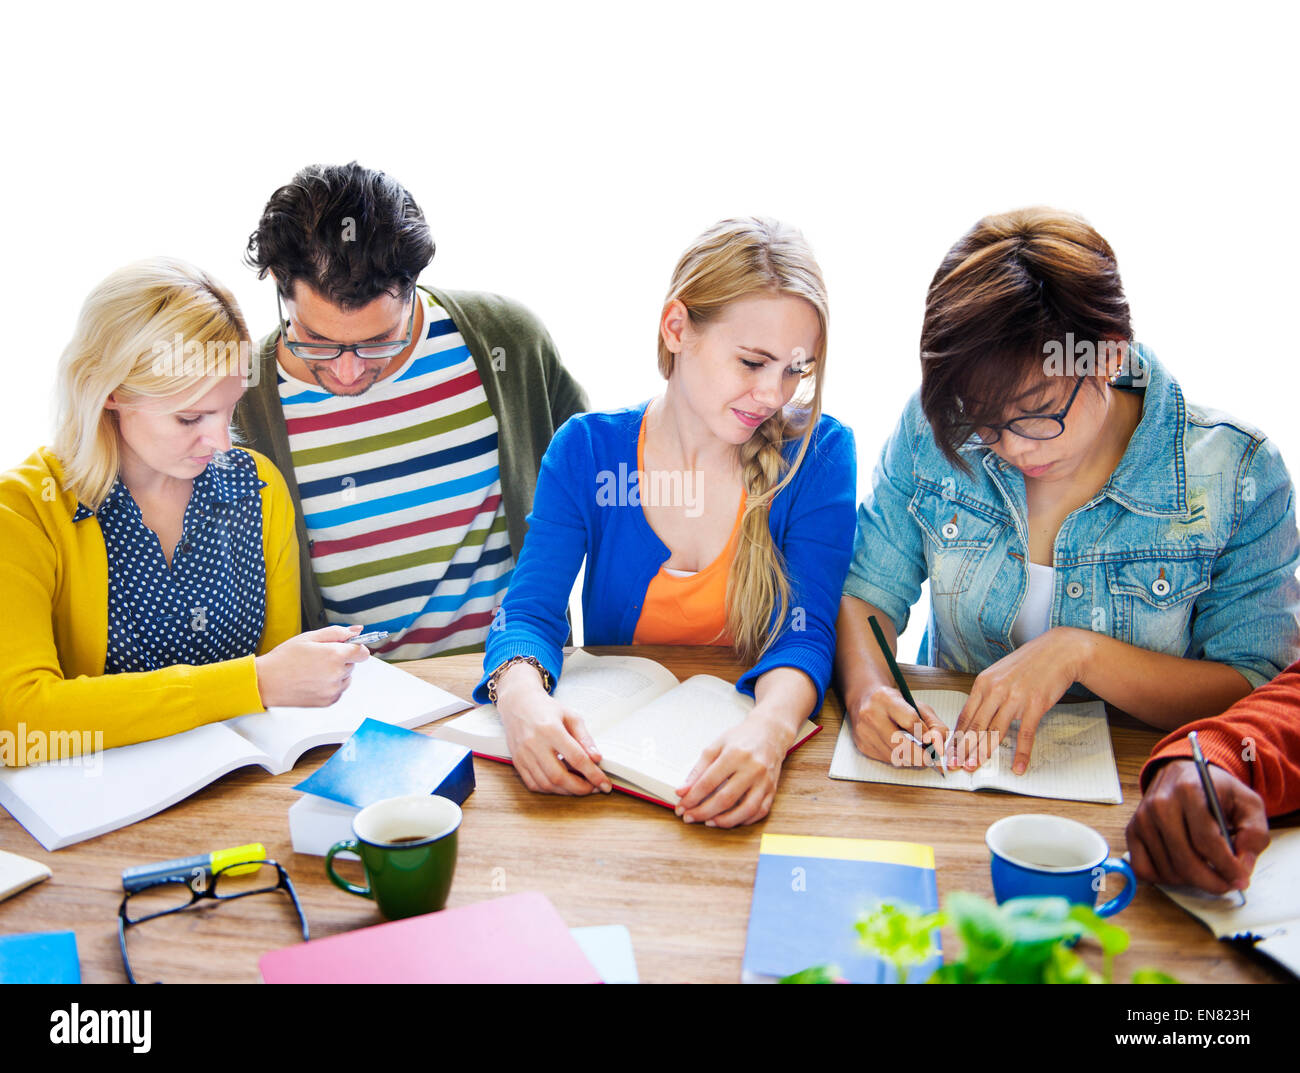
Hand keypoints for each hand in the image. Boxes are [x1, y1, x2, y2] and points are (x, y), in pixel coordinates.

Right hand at [254, 624, 369, 706]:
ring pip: (346, 678)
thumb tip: (357, 630)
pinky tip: (313, 680)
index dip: (355, 647)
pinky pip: (338, 690)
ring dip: (337, 673)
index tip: (347, 647)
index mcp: (334, 655)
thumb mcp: (310, 637)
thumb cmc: (283, 659)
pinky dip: (331, 685)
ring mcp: (333, 690)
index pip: (363, 652)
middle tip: (319, 657)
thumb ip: (337, 632)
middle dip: (341, 658)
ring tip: (314, 669)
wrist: (266, 681)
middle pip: (353, 664)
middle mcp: (336, 674)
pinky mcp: (328, 701)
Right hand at [495, 662, 609, 795]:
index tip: (605, 784)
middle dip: (580, 788)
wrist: (518, 704)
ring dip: (566, 791)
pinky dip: (550, 790)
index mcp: (551, 730)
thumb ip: (585, 738)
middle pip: (559, 776)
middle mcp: (534, 744)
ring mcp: (523, 755)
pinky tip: (561, 785)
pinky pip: (533, 784)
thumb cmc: (546, 709)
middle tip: (594, 788)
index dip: (593, 774)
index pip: (576, 758)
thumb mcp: (571, 716)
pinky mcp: (517, 762)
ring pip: (546, 784)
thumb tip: (596, 758)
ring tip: (580, 787)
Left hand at [674, 709, 794, 827]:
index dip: (692, 798)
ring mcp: (765, 781)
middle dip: (703, 812)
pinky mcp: (773, 790)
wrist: (770, 732)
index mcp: (735, 755)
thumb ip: (698, 769)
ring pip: (745, 810)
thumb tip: (683, 790)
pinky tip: (730, 820)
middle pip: (725, 799)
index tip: (681, 806)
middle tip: (689, 817)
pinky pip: (760, 812)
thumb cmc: (742, 738)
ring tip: (709, 822)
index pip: (709, 782)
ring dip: (724, 821)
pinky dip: (744, 820)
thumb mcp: (716, 746)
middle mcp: (752, 769)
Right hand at [846, 684, 946, 768]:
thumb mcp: (917, 706)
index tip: (932, 741)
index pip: (911, 721)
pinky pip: (886, 759)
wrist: (865, 700)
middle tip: (930, 759)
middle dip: (919, 756)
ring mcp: (864, 731)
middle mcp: (871, 714)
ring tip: (916, 753)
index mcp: (885, 698)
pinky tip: (901, 750)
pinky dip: (898, 759)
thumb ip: (934, 724)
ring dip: (910, 759)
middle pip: (900, 744)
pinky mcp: (862, 745)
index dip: (925, 734)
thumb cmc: (894, 704)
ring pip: (893, 756)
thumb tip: (939, 745)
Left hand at [951, 627, 1087, 774]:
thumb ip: (987, 693)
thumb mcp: (1000, 673)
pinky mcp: (1035, 706)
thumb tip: (976, 715)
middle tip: (954, 765)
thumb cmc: (1028, 663)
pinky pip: (1024, 734)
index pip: (965, 715)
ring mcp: (1015, 698)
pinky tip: (1018, 767)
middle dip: (963, 749)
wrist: (1059, 651)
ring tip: (973, 767)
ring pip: (995, 732)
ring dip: (983, 753)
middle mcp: (995, 691)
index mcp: (983, 683)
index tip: (948, 751)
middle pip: (975, 726)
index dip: (956, 736)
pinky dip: (1021, 754)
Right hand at [1126, 759, 1269, 894]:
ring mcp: (1142, 819)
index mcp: (1188, 791)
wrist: (1181, 774)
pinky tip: (1182, 870)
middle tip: (1227, 884)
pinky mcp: (1132, 831)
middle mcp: (1160, 804)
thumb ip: (1254, 834)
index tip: (1241, 879)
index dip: (1227, 867)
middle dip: (1212, 882)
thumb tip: (1242, 866)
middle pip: (1185, 861)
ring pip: (1168, 870)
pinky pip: (1144, 870)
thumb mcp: (1248, 803)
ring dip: (1192, 881)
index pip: (1206, 841)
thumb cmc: (1215, 791)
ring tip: (1208, 872)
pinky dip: (1165, 879)